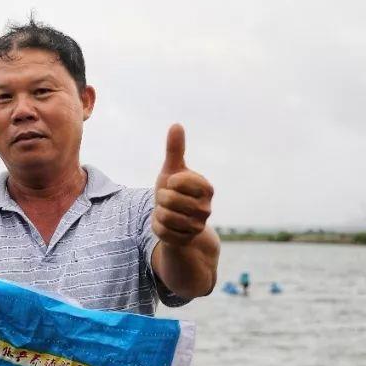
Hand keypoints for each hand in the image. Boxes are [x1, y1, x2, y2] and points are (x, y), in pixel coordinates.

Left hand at [153, 124, 212, 246]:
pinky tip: (166, 225)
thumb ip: (175, 150)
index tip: (173, 184)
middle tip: (167, 200)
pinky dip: (158, 227)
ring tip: (166, 211)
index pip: (178, 182)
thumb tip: (176, 125)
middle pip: (170, 200)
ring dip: (159, 213)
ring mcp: (197, 226)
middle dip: (162, 199)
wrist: (172, 218)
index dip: (170, 182)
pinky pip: (163, 232)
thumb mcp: (172, 170)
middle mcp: (206, 208)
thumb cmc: (173, 190)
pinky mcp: (186, 240)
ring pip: (166, 217)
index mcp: (206, 188)